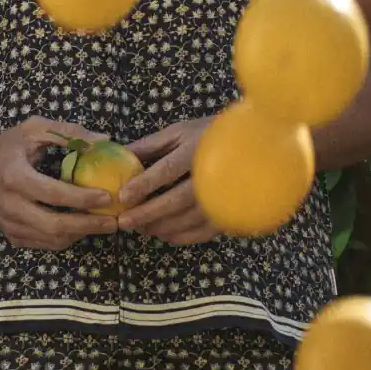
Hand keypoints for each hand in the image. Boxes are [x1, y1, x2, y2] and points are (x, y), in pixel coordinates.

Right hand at [0, 117, 121, 250]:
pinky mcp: (11, 236)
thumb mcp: (34, 129)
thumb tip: (103, 141)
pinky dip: (66, 238)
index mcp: (14, 176)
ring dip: (80, 234)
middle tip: (113, 222)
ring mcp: (9, 224)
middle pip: (54, 224)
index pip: (53, 193)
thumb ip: (68, 133)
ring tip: (103, 225)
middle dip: (88, 225)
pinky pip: (43, 244)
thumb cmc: (7, 146)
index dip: (82, 198)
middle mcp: (9, 205)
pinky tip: (81, 227)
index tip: (107, 197)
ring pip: (50, 239)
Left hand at [116, 118, 220, 244]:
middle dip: (148, 213)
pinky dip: (183, 237)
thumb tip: (121, 156)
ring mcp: (222, 196)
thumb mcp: (179, 132)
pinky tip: (165, 236)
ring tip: (141, 229)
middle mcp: (210, 175)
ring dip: (162, 227)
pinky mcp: (229, 212)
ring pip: (189, 219)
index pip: (167, 170)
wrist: (249, 145)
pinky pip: (204, 231)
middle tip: (125, 222)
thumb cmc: (207, 135)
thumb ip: (150, 146)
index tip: (123, 196)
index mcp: (195, 150)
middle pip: (176, 200)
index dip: (144, 184)